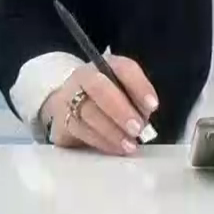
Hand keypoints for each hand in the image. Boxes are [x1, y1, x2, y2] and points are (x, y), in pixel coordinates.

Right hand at [40, 54, 158, 155]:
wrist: (68, 107)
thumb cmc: (105, 99)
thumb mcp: (124, 95)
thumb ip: (137, 103)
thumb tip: (145, 120)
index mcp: (106, 66)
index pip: (124, 69)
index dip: (139, 86)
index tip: (153, 106)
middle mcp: (85, 77)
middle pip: (100, 88)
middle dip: (120, 110)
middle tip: (137, 128)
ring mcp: (68, 97)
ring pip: (88, 112)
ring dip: (112, 131)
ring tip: (129, 144)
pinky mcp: (60, 120)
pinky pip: (80, 131)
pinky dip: (101, 141)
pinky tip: (115, 148)